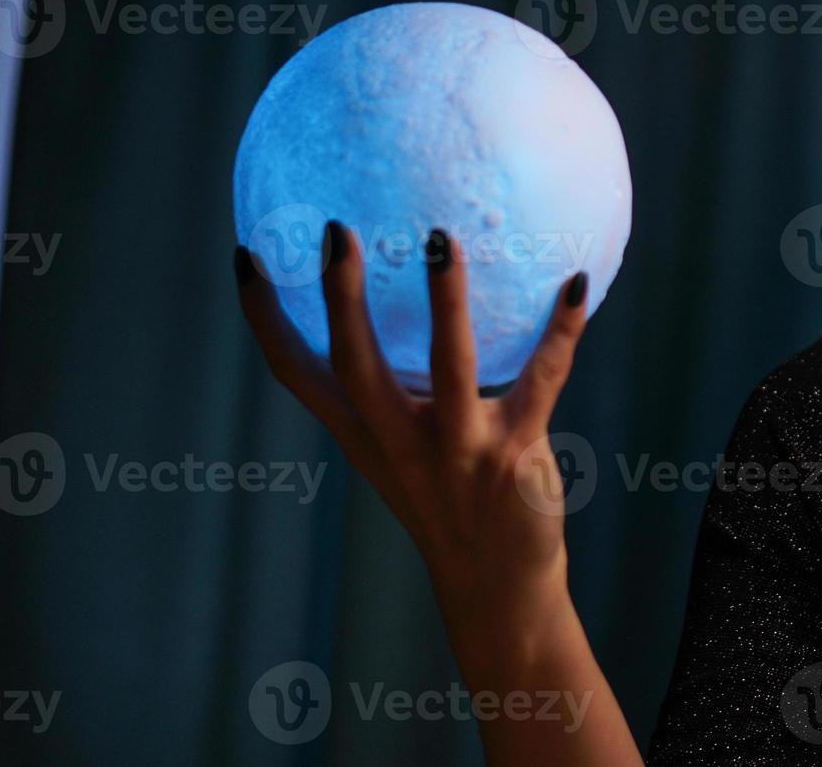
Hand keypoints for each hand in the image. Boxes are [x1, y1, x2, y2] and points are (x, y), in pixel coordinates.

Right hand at [234, 222, 588, 618]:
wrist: (496, 588)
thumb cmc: (447, 500)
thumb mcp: (400, 449)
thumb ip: (394, 390)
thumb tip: (404, 300)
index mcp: (363, 434)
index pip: (295, 373)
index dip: (263, 317)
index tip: (244, 256)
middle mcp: (399, 440)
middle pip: (356, 363)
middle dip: (342, 298)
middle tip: (338, 232)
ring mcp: (458, 448)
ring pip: (448, 367)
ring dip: (445, 303)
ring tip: (442, 241)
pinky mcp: (514, 453)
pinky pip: (543, 378)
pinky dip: (562, 330)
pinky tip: (578, 284)